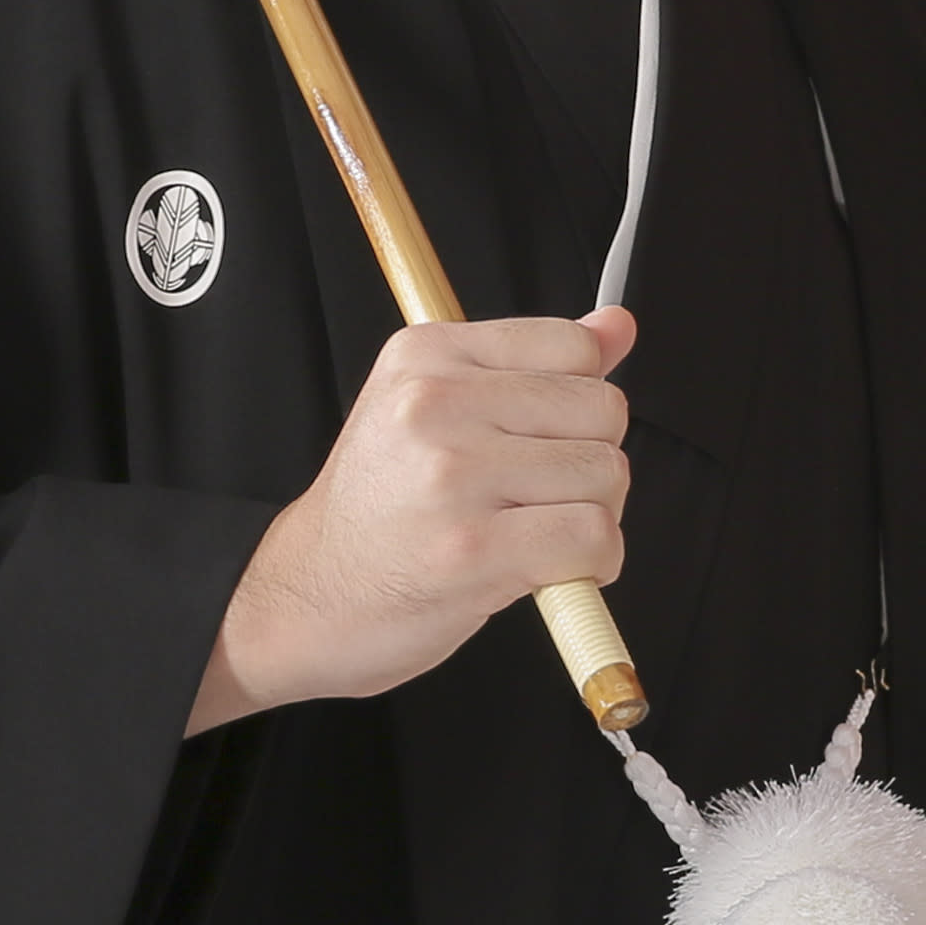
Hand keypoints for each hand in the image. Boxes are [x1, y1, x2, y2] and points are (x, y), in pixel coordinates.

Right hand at [191, 310, 634, 730]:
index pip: (575, 347)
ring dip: (593, 519)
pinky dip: (592, 564)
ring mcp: (452, 475)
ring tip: (536, 535)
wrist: (307, 598)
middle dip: (592, 464)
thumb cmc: (380, 512)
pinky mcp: (472, 548)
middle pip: (602, 411)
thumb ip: (534, 366)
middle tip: (538, 500)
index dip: (579, 405)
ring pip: (605, 475)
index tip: (539, 443)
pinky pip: (592, 537)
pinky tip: (550, 572)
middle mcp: (435, 402)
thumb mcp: (435, 413)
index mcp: (428, 355)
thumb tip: (618, 326)